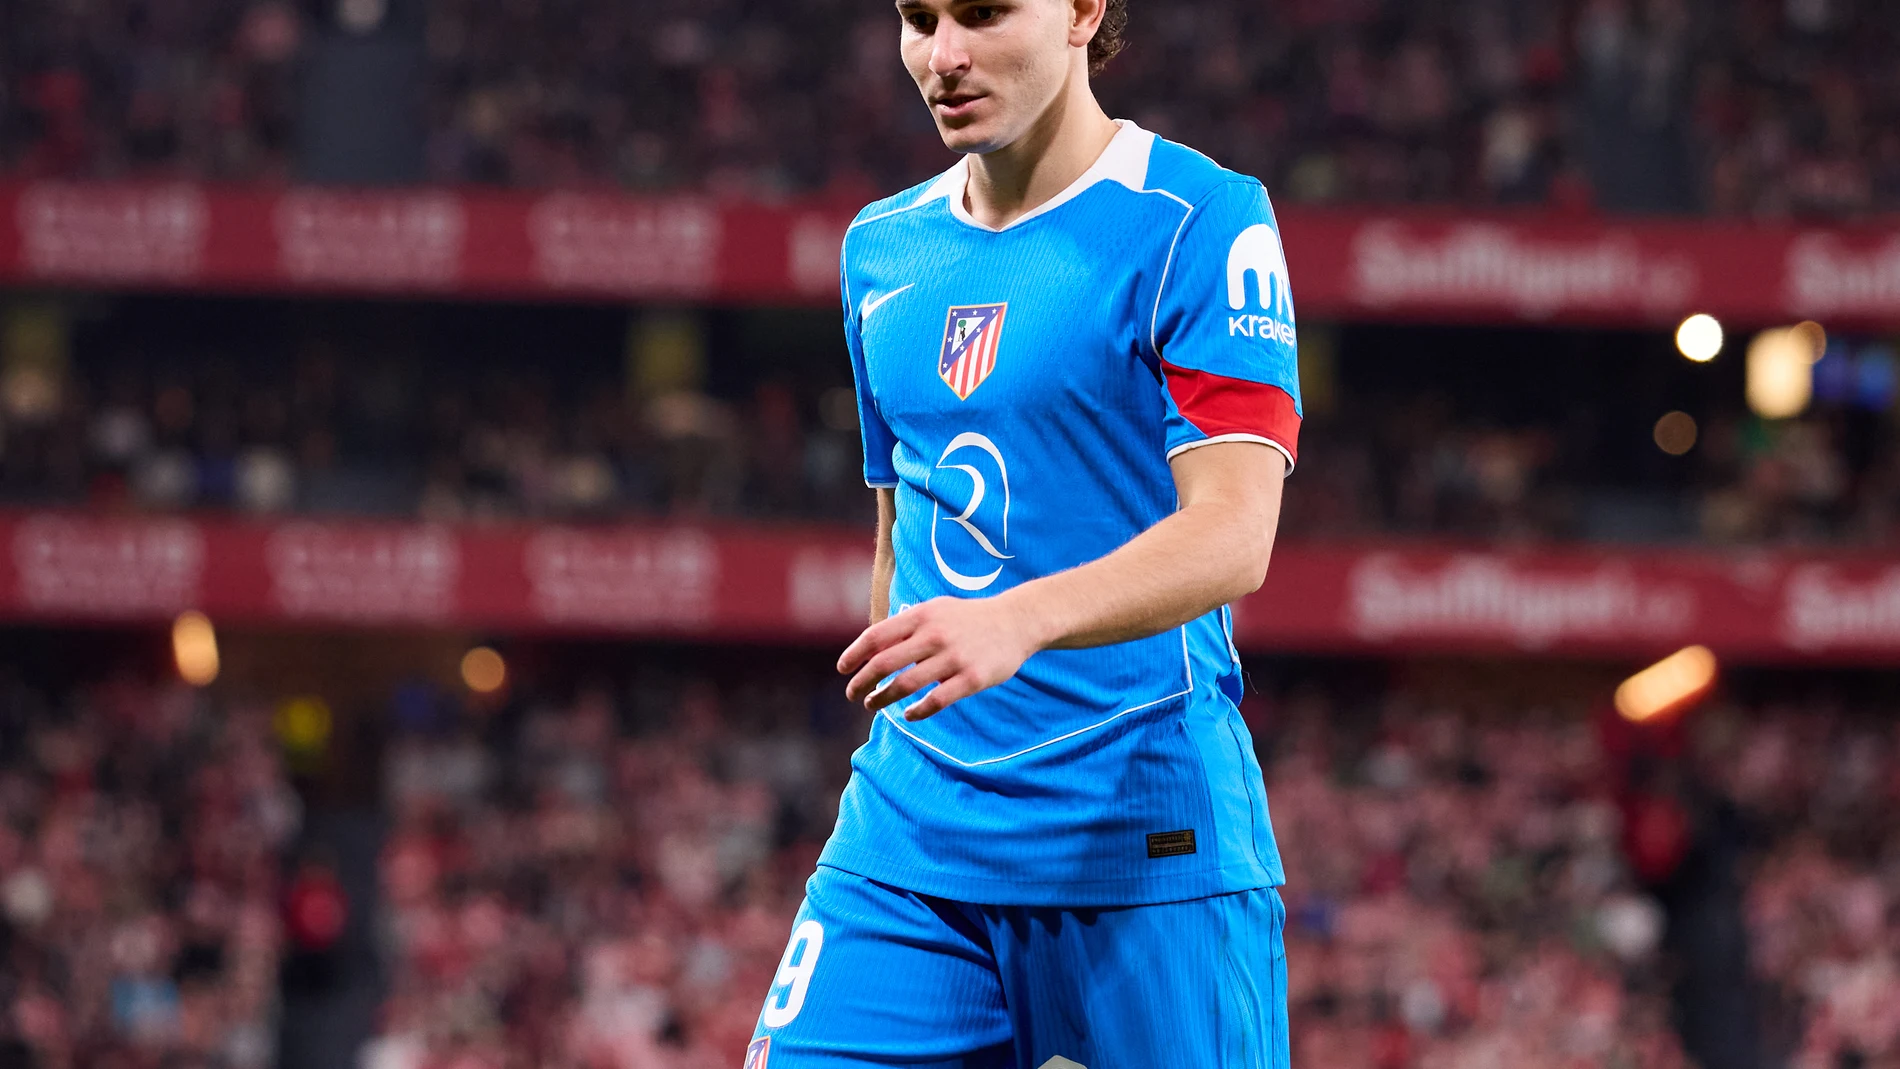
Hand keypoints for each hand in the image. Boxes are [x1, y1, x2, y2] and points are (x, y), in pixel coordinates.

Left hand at [838, 595, 1044, 720]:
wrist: (1016, 621)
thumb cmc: (968, 618)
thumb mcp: (935, 610)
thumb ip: (906, 626)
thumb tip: (871, 646)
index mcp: (921, 616)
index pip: (876, 636)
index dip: (854, 655)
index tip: (843, 670)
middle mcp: (934, 635)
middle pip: (884, 663)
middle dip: (862, 682)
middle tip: (852, 695)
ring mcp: (953, 658)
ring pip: (906, 684)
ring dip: (883, 698)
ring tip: (873, 704)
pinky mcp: (972, 678)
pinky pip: (936, 700)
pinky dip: (917, 711)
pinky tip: (908, 715)